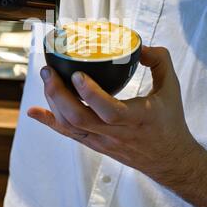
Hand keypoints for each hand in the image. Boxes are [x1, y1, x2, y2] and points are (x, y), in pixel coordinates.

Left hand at [28, 46, 203, 186]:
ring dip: (53, 103)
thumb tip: (138, 46)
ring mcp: (102, 142)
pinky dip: (49, 122)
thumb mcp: (171, 88)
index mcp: (136, 119)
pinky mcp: (95, 145)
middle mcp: (115, 133)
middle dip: (58, 94)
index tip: (76, 74)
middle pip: (79, 119)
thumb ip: (159, 62)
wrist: (169, 160)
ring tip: (46, 78)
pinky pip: (68, 134)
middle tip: (48, 71)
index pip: (109, 110)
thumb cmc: (170, 122)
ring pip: (70, 126)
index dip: (90, 93)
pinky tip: (34, 112)